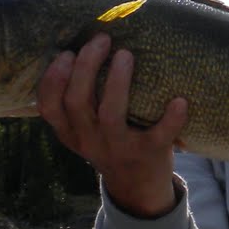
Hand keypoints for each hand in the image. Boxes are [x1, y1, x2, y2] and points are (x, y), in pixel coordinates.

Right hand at [37, 34, 187, 217]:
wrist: (137, 189)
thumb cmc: (110, 144)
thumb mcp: (84, 130)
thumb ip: (78, 102)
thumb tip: (82, 45)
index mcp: (70, 133)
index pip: (49, 106)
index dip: (53, 79)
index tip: (66, 53)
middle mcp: (90, 141)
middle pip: (77, 102)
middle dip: (86, 67)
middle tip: (101, 39)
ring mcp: (119, 149)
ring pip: (110, 115)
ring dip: (117, 83)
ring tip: (126, 54)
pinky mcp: (149, 154)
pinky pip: (159, 136)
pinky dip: (170, 119)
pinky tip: (179, 101)